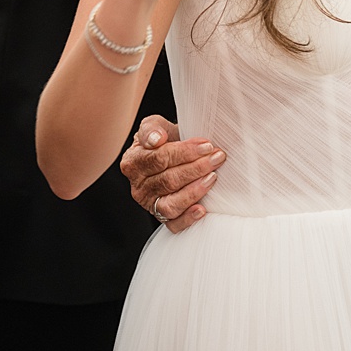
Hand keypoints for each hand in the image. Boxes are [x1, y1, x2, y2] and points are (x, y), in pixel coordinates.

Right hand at [119, 114, 223, 233]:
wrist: (175, 155)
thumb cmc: (167, 140)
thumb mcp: (157, 126)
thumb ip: (152, 128)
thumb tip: (156, 139)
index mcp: (133, 162)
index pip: (159, 158)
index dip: (184, 152)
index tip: (207, 145)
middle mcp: (138, 186)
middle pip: (168, 180)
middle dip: (196, 168)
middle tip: (217, 158)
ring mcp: (149, 204)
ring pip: (171, 204)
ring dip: (195, 191)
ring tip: (213, 177)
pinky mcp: (162, 218)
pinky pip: (173, 224)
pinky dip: (188, 218)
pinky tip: (202, 209)